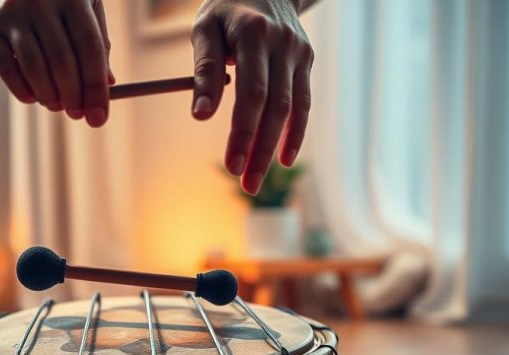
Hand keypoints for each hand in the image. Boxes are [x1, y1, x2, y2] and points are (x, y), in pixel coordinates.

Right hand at [0, 0, 113, 126]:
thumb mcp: (81, 8)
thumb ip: (96, 42)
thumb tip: (108, 84)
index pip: (90, 47)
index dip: (96, 87)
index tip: (98, 117)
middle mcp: (40, 1)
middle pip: (62, 61)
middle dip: (73, 97)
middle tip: (77, 114)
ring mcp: (10, 13)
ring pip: (34, 68)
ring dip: (49, 97)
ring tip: (56, 104)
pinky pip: (6, 70)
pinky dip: (22, 91)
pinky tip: (33, 97)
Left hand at [191, 0, 313, 193]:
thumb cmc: (226, 10)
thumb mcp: (205, 30)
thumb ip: (204, 71)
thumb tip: (201, 115)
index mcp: (254, 34)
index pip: (252, 92)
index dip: (242, 131)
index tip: (230, 164)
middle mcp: (283, 44)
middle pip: (275, 106)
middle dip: (259, 149)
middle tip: (245, 184)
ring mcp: (299, 53)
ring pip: (292, 109)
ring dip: (274, 148)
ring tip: (255, 179)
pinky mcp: (306, 61)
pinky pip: (304, 103)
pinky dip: (296, 132)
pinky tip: (284, 159)